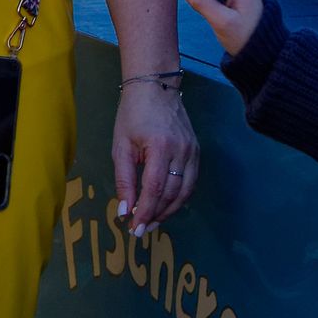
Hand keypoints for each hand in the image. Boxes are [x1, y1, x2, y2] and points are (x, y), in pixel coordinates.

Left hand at [110, 71, 198, 233]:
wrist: (155, 88)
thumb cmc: (132, 115)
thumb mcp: (121, 146)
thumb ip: (124, 180)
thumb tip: (124, 210)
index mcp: (161, 148)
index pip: (154, 190)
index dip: (145, 212)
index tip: (134, 228)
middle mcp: (182, 152)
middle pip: (172, 194)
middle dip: (156, 215)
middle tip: (141, 229)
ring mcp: (193, 152)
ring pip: (185, 192)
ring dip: (169, 211)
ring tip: (152, 222)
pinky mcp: (196, 152)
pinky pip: (190, 182)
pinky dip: (179, 198)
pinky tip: (166, 205)